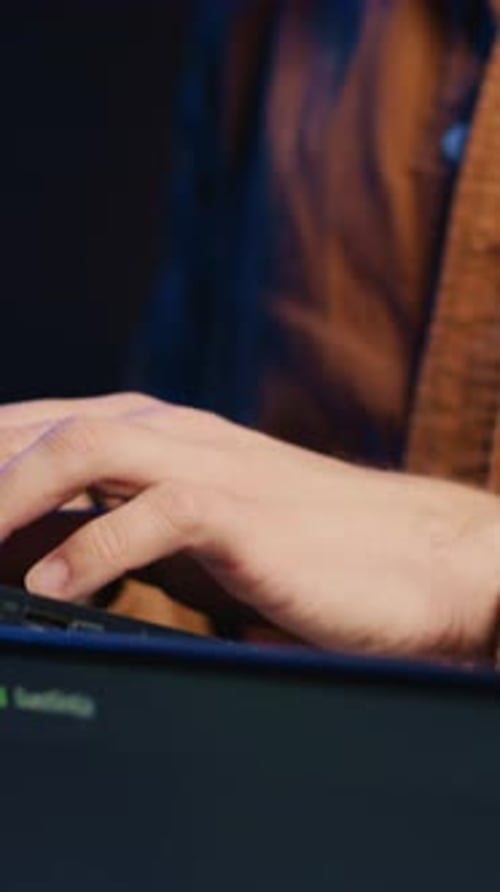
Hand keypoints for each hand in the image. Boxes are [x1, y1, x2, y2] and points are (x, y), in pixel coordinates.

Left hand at [0, 392, 499, 662]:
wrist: (411, 558)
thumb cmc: (301, 549)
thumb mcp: (190, 536)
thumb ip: (121, 529)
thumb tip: (40, 555)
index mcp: (165, 437)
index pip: (50, 427)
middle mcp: (182, 437)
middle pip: (54, 427)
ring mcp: (215, 468)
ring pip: (91, 448)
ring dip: (15, 492)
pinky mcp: (248, 515)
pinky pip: (157, 516)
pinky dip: (93, 551)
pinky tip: (54, 590)